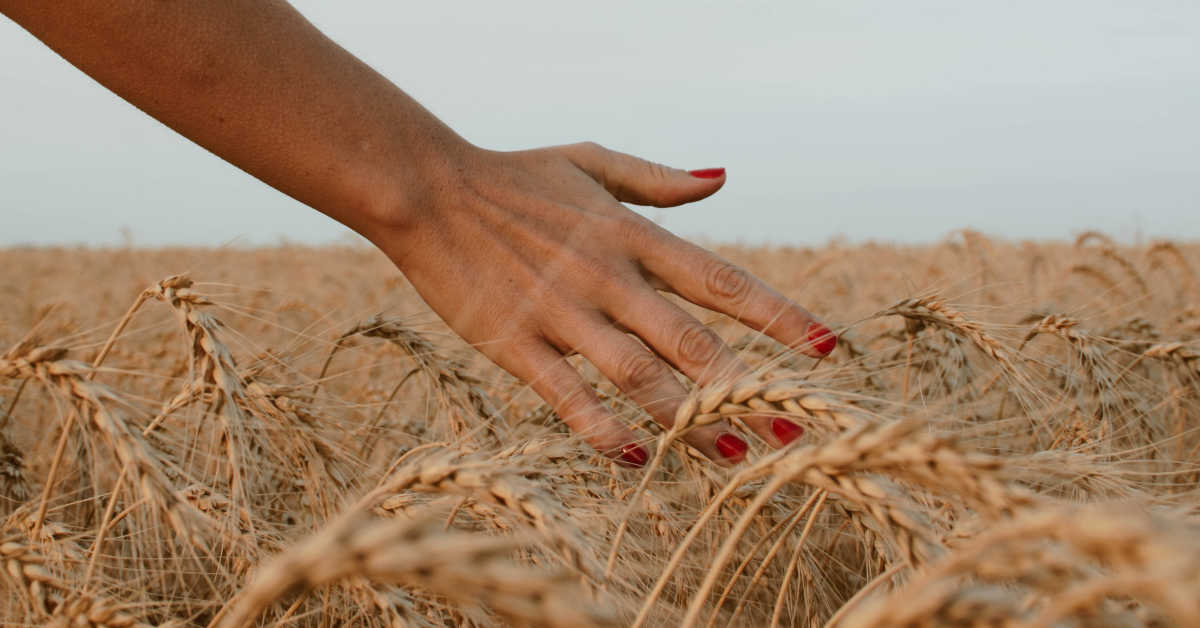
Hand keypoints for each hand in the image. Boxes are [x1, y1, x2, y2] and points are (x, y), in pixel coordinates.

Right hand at [369, 142, 836, 466]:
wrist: (427, 190)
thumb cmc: (514, 175)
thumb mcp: (591, 162)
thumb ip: (660, 179)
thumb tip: (723, 178)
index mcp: (632, 234)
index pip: (721, 281)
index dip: (778, 316)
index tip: (827, 349)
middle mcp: (607, 277)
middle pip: (692, 340)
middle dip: (748, 387)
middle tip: (797, 429)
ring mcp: (561, 313)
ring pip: (638, 376)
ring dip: (689, 420)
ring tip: (735, 455)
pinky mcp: (515, 343)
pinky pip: (567, 396)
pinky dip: (603, 427)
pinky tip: (637, 456)